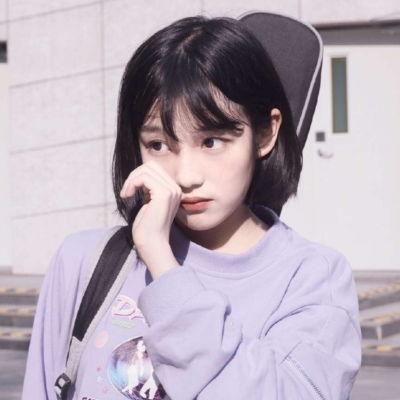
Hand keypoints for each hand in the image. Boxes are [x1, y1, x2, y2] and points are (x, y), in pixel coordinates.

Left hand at [119, 161, 181, 277]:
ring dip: (131, 180)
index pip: (155, 169)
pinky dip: (132, 184)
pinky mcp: (164, 194)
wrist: (152, 244)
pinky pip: (144, 178)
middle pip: (151, 166)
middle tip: (126, 192)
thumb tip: (139, 175)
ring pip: (146, 170)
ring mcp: (171, 191)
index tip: (129, 191)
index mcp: (173, 190)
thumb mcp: (148, 203)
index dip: (138, 176)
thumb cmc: (147, 228)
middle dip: (134, 176)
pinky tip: (127, 196)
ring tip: (125, 194)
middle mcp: (175, 189)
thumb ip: (148, 189)